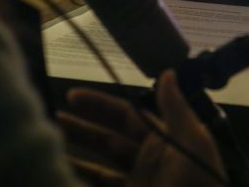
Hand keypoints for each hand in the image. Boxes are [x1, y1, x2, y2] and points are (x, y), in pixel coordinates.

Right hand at [57, 70, 226, 186]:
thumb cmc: (200, 183)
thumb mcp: (192, 143)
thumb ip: (176, 109)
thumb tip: (167, 72)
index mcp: (163, 140)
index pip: (126, 115)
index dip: (101, 104)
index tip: (73, 95)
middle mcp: (146, 161)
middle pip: (106, 140)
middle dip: (80, 129)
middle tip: (51, 120)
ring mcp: (136, 183)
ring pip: (97, 168)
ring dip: (74, 157)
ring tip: (48, 148)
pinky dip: (78, 180)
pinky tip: (59, 174)